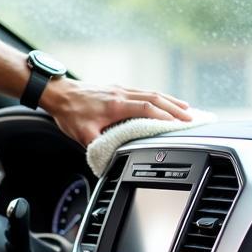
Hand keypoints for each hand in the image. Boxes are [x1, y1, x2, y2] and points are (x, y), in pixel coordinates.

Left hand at [41, 78, 191, 146]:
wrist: (59, 93)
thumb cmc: (69, 113)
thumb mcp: (82, 136)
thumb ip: (98, 147)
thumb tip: (108, 162)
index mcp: (115, 105)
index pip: (147, 109)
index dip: (165, 116)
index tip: (179, 124)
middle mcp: (121, 94)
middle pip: (156, 98)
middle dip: (175, 109)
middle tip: (192, 118)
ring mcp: (120, 89)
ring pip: (152, 92)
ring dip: (170, 101)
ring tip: (186, 109)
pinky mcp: (117, 88)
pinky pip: (144, 91)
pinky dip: (158, 97)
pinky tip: (163, 102)